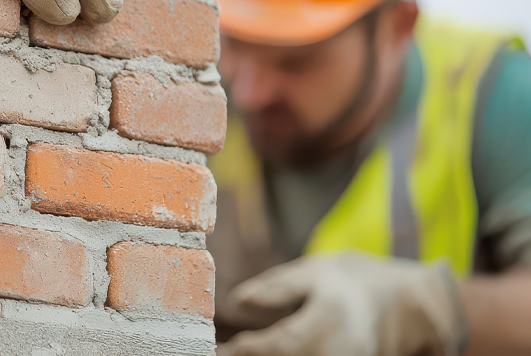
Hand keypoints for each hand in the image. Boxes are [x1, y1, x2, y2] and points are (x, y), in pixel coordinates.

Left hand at [217, 254, 465, 355]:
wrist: (398, 303)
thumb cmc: (342, 284)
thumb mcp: (310, 274)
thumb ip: (275, 288)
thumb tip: (237, 301)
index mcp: (331, 317)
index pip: (284, 343)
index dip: (251, 350)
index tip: (224, 349)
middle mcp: (341, 348)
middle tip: (222, 355)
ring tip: (238, 355)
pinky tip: (259, 355)